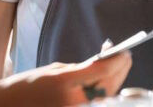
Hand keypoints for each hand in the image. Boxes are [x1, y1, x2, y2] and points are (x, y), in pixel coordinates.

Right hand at [0, 50, 131, 106]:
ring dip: (114, 83)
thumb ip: (79, 69)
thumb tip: (103, 64)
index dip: (118, 60)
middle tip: (125, 57)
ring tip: (117, 69)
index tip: (125, 51)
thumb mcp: (53, 71)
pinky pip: (95, 106)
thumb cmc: (26, 87)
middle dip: (120, 71)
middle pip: (109, 86)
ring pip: (106, 99)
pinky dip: (104, 95)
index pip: (103, 70)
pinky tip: (105, 85)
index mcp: (66, 83)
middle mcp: (74, 102)